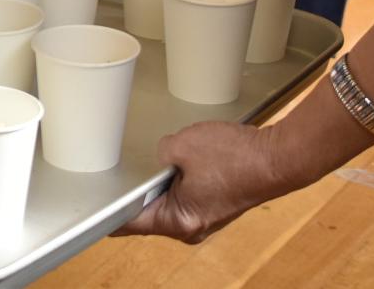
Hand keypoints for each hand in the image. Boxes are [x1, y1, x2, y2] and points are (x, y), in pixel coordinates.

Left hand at [118, 120, 287, 241]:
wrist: (278, 158)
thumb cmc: (236, 157)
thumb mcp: (182, 145)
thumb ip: (159, 153)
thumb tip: (161, 157)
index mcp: (179, 221)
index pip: (132, 223)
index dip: (112, 213)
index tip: (95, 210)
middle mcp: (191, 228)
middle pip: (152, 211)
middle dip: (145, 188)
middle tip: (136, 167)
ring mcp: (206, 218)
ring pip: (172, 200)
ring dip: (167, 180)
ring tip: (173, 159)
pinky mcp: (217, 206)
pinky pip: (189, 194)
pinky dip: (184, 178)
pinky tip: (190, 160)